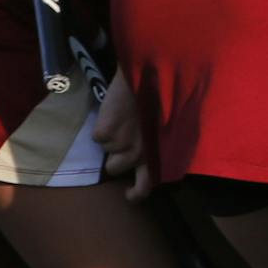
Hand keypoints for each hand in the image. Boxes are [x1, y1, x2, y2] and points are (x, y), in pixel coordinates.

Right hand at [92, 72, 154, 200]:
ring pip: (105, 150)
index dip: (135, 193)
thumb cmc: (165, 96)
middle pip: (115, 169)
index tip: (128, 194)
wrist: (150, 73)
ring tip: (119, 119)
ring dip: (109, 138)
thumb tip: (153, 154)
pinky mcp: (104, 133)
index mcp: (157, 155)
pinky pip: (97, 135)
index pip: (145, 186)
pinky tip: (112, 111)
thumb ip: (160, 145)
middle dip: (115, 156)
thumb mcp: (169, 126)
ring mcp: (120, 145)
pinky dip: (102, 125)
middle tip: (120, 140)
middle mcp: (138, 155)